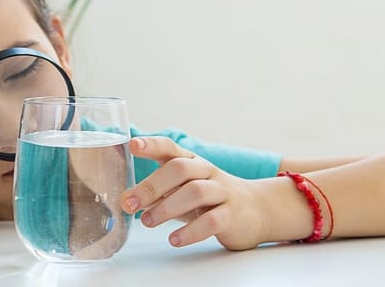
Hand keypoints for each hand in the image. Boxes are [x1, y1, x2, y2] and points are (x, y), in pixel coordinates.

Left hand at [119, 137, 267, 249]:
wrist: (257, 210)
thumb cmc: (210, 199)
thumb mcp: (183, 190)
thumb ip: (157, 193)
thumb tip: (126, 200)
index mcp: (192, 162)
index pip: (171, 148)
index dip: (152, 145)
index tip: (133, 145)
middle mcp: (207, 172)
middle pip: (180, 169)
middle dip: (152, 185)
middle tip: (130, 203)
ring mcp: (222, 192)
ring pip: (196, 192)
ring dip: (167, 207)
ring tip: (147, 222)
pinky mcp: (233, 215)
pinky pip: (212, 220)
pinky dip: (191, 231)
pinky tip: (174, 239)